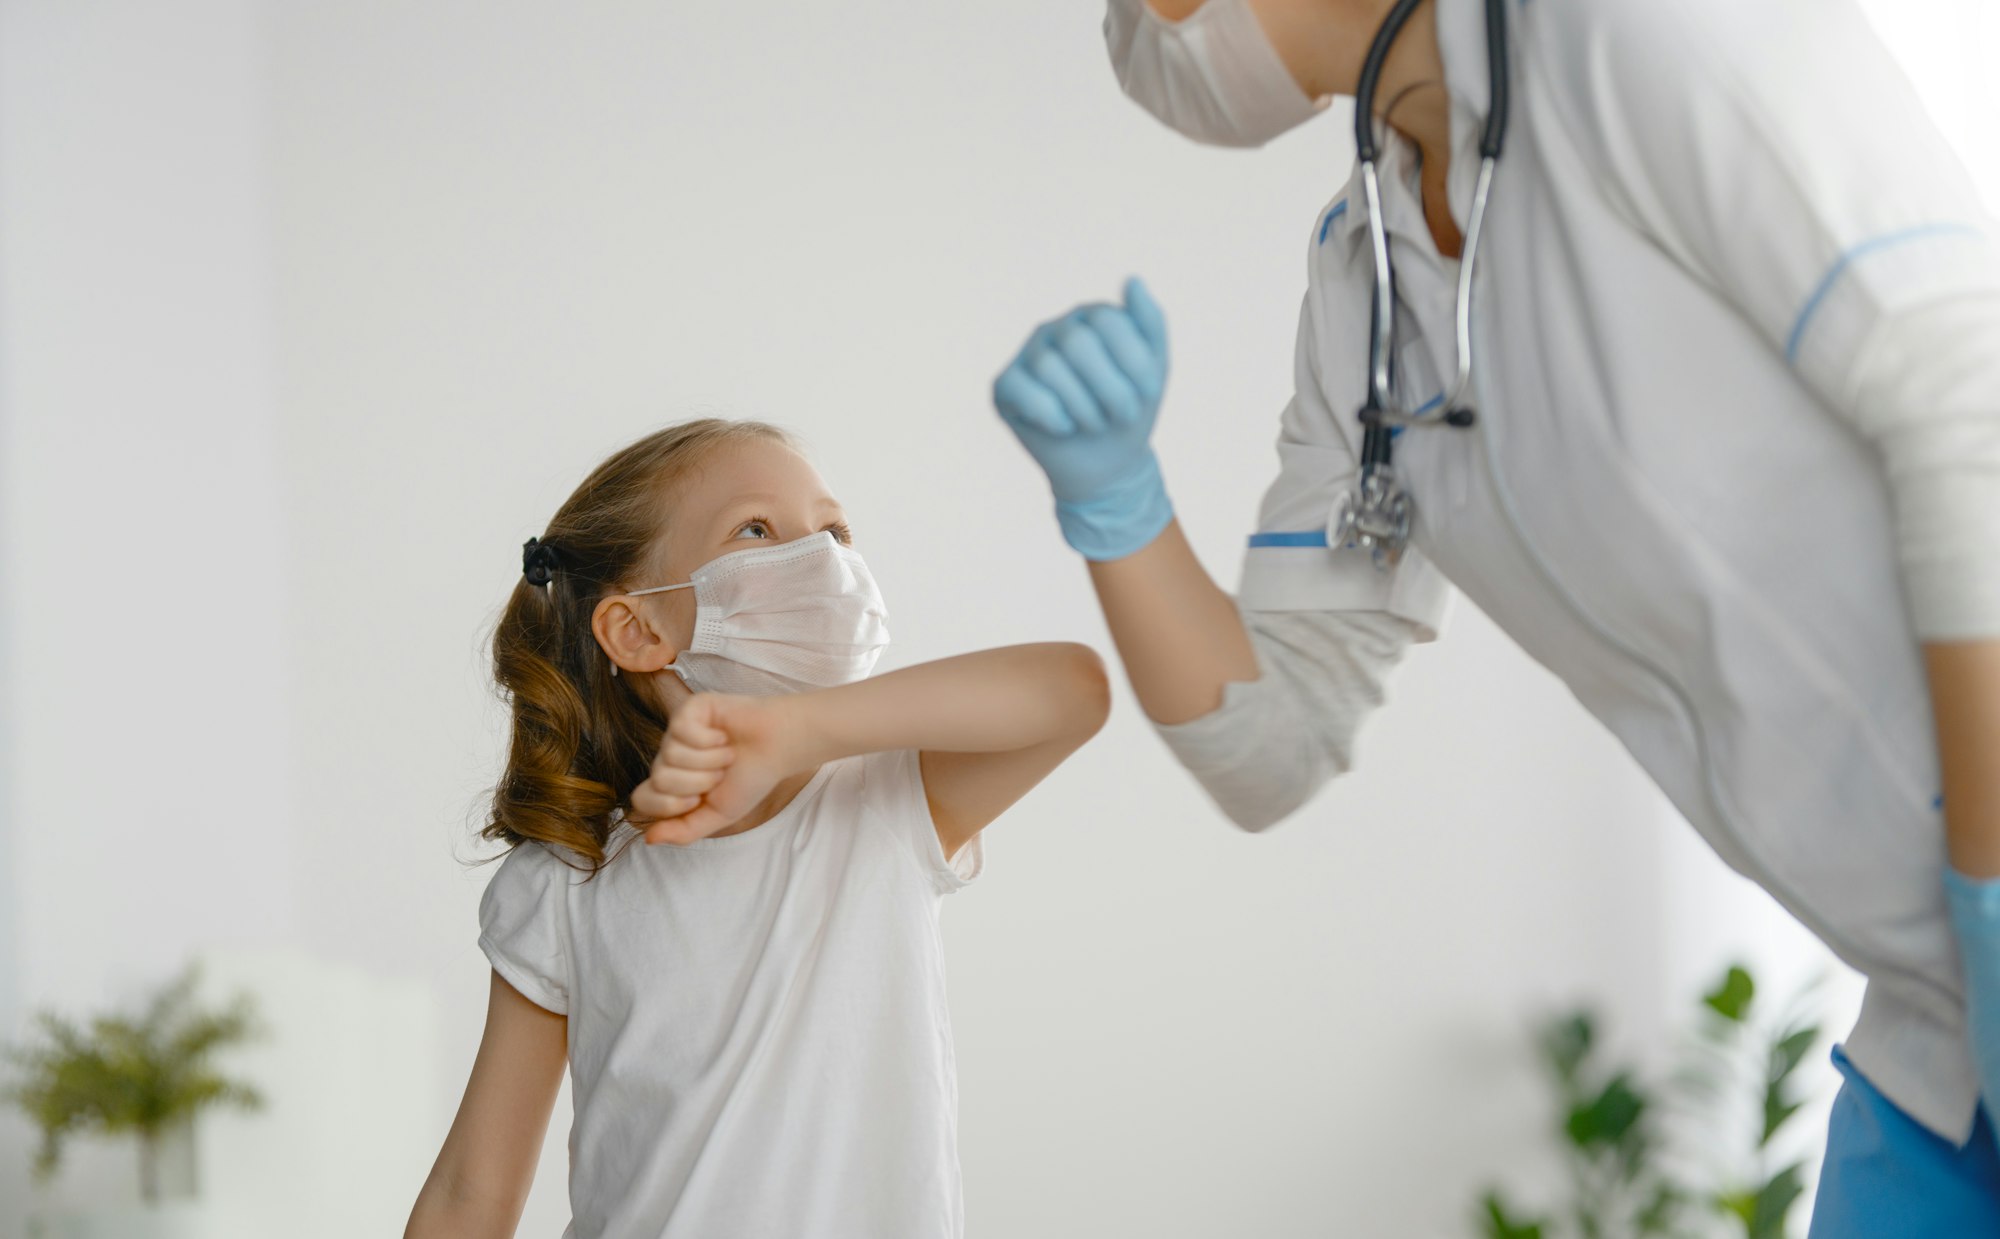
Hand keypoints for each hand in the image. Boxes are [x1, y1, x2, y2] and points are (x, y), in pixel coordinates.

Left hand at [629, 689, 805, 845]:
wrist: (780, 748)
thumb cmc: (751, 779)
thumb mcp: (719, 815)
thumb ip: (684, 830)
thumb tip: (649, 838)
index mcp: (673, 782)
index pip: (642, 799)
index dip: (669, 805)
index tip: (700, 799)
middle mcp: (669, 756)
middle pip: (658, 779)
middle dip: (697, 782)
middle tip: (720, 774)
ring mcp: (677, 731)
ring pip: (670, 755)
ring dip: (709, 761)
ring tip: (728, 755)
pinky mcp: (689, 709)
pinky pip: (681, 731)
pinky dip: (710, 740)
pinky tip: (724, 736)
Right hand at [992, 277, 1174, 560]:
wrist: (1106, 465)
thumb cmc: (1130, 413)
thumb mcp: (1154, 370)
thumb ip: (1150, 322)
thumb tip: (1133, 279)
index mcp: (1093, 316)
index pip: (1108, 321)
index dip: (1133, 363)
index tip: (1149, 394)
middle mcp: (1057, 328)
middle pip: (1078, 343)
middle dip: (1110, 390)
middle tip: (1123, 416)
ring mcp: (1027, 355)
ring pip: (1050, 369)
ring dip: (1084, 408)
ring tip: (1095, 424)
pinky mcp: (1005, 386)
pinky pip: (1024, 392)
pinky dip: (1052, 417)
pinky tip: (1065, 428)